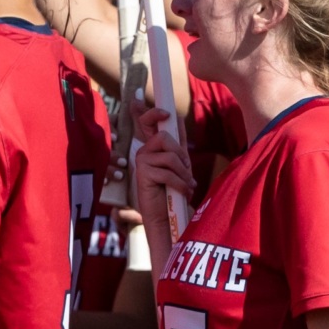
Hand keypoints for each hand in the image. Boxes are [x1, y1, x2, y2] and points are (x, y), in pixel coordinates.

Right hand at [130, 105, 194, 248]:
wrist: (167, 216)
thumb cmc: (173, 190)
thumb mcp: (179, 164)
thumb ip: (177, 143)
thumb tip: (178, 119)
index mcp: (152, 147)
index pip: (147, 122)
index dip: (153, 113)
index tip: (165, 112)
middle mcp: (144, 151)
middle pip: (164, 137)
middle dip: (181, 154)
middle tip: (186, 170)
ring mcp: (141, 162)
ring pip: (169, 155)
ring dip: (183, 173)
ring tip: (187, 185)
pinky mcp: (142, 175)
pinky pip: (168, 172)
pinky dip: (180, 183)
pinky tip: (183, 191)